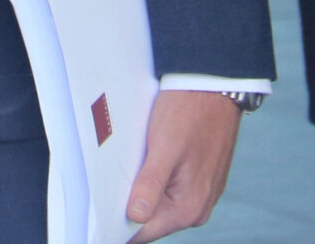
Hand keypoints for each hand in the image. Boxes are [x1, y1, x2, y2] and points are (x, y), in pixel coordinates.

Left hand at [124, 91, 242, 240]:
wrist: (214, 86)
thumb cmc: (189, 112)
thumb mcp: (164, 146)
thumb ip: (150, 185)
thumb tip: (135, 217)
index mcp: (188, 207)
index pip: (142, 231)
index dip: (118, 223)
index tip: (100, 209)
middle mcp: (197, 208)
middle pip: (150, 221)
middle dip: (128, 206)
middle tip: (110, 181)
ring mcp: (200, 196)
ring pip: (158, 206)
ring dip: (140, 192)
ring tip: (129, 167)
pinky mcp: (199, 181)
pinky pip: (169, 192)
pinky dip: (153, 181)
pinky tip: (145, 162)